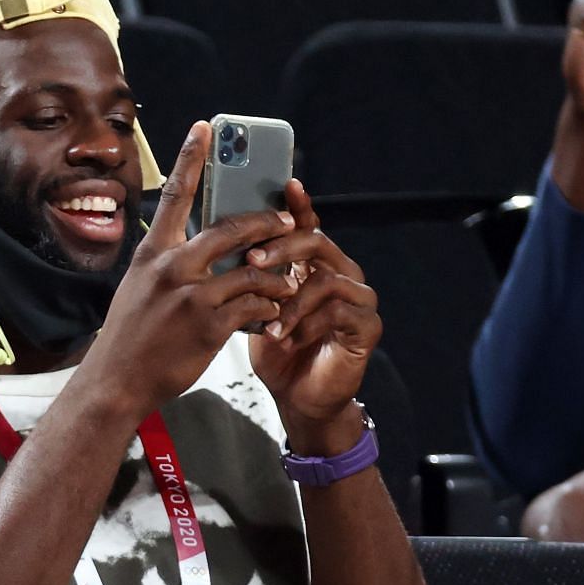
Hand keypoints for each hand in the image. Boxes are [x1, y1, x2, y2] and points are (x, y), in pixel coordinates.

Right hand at [86, 123, 299, 415]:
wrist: (117, 380)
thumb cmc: (131, 335)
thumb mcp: (140, 286)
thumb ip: (169, 262)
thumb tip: (199, 243)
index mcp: (153, 252)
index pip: (174, 193)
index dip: (190, 157)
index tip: (205, 128)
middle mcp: (172, 266)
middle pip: (231, 228)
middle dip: (266, 222)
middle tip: (287, 221)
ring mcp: (192, 295)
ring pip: (253, 271)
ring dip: (277, 276)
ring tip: (288, 281)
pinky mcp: (209, 325)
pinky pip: (254, 307)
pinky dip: (269, 309)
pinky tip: (273, 315)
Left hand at [242, 179, 381, 453]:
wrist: (299, 400)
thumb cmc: (277, 353)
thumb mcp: (255, 308)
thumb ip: (249, 277)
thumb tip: (216, 241)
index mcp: (313, 265)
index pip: (306, 226)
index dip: (298, 205)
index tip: (286, 184)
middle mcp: (340, 274)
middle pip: (317, 242)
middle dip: (283, 247)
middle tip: (252, 260)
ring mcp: (357, 300)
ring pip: (328, 276)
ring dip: (292, 296)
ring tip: (267, 317)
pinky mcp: (367, 326)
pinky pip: (340, 310)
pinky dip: (307, 322)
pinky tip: (284, 336)